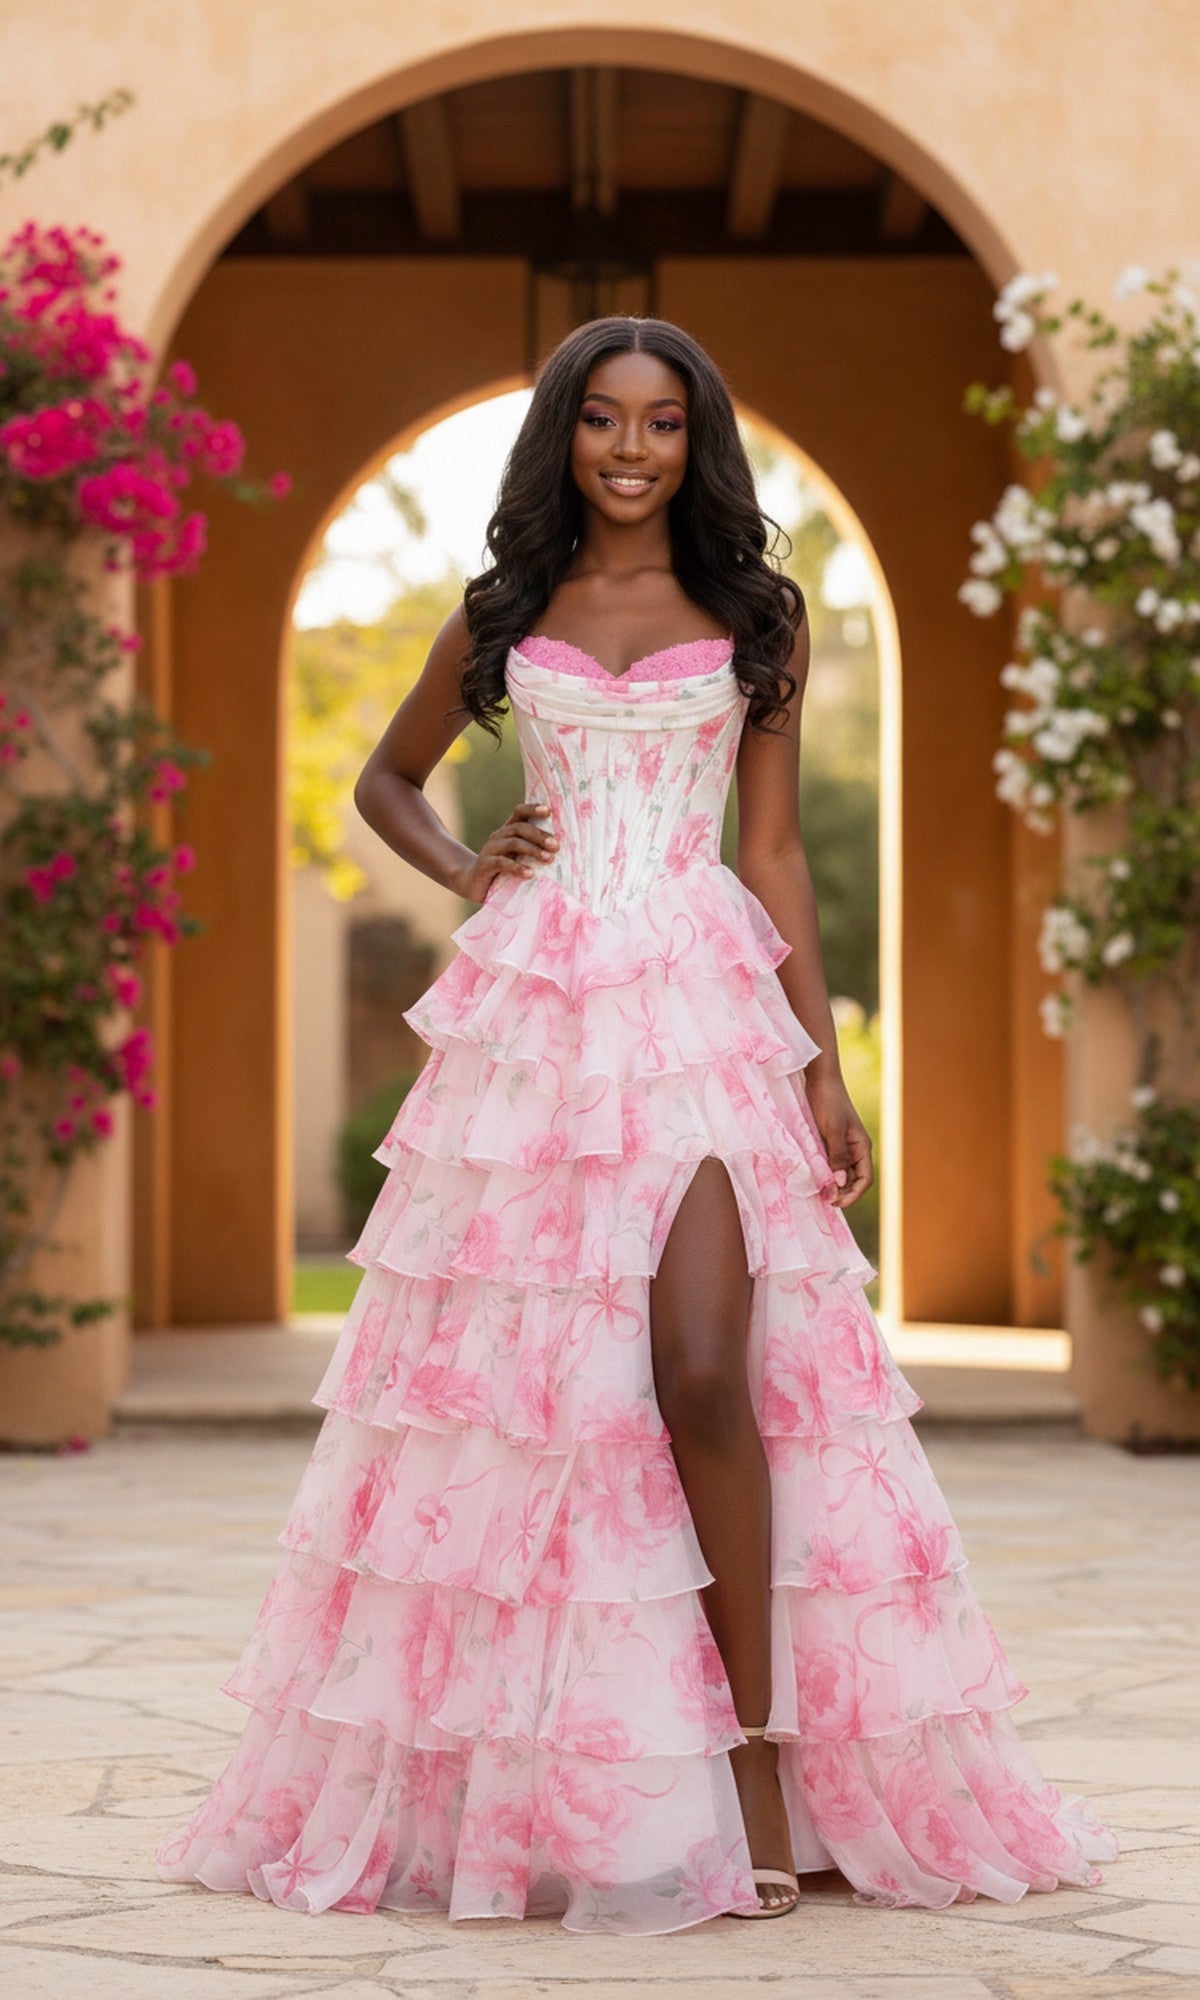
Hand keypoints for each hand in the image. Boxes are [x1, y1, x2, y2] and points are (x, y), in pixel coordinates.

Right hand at [454, 800, 557, 902]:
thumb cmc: (503, 870)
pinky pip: (502, 863)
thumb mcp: (518, 857)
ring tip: (549, 859)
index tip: (548, 811)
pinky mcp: (485, 864)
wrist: (472, 883)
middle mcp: (499, 836)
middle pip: (520, 828)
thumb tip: (561, 852)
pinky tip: (530, 874)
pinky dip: (517, 867)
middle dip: (540, 835)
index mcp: (508, 830)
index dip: (532, 809)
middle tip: (555, 846)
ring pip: (513, 843)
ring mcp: (491, 849)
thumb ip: (534, 851)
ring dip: (533, 850)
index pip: (520, 813)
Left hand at [804, 1069, 873, 1209]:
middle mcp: (854, 1149)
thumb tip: (841, 1184)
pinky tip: (813, 1177)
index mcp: (861, 1146)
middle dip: (842, 1193)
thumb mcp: (832, 1130)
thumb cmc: (828, 1102)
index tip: (836, 1203)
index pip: (864, 1179)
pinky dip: (823, 1173)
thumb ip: (837, 1157)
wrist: (820, 1079)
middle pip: (853, 1179)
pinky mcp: (829, 1141)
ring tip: (818, 1193)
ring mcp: (842, 1145)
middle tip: (824, 1201)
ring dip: (832, 1184)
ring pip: (840, 1173)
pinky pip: (829, 1163)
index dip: (853, 1194)